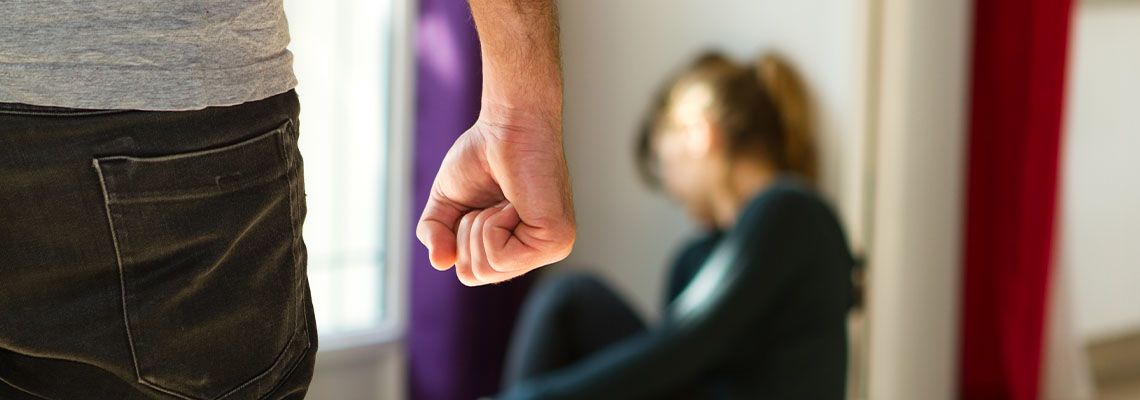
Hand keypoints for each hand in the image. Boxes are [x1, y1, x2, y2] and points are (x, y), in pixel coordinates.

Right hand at [416, 107, 574, 285]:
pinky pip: (501, 257)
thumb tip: (440, 263)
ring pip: (487, 268)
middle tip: (490, 201)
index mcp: (516, 247)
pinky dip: (493, 225)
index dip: (459, 237)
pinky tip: (513, 203)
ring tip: (503, 200)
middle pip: (475, 275)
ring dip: (480, 226)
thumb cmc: (483, 155)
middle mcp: (535, 251)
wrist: (507, 125)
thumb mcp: (446, 201)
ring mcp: (550, 248)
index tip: (478, 204)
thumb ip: (436, 234)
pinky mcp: (556, 241)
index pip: (470, 273)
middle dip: (466, 233)